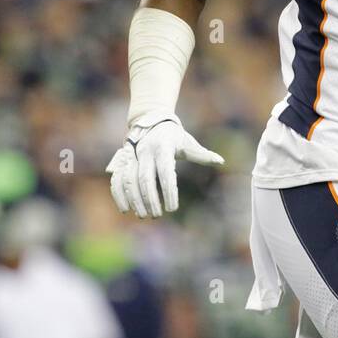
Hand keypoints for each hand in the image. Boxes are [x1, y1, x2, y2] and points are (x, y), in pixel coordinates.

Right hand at [105, 114, 223, 217]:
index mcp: (163, 147)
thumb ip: (202, 154)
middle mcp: (145, 152)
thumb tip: (220, 161)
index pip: (165, 172)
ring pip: (129, 180)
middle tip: (156, 215)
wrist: (152, 122)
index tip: (172, 208)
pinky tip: (126, 209)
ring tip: (143, 215)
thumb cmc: (174, 136)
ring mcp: (131, 156)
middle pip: (145, 179)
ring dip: (135, 199)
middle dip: (150, 199)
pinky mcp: (122, 161)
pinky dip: (119, 194)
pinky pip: (117, 179)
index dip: (168, 191)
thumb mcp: (188, 143)